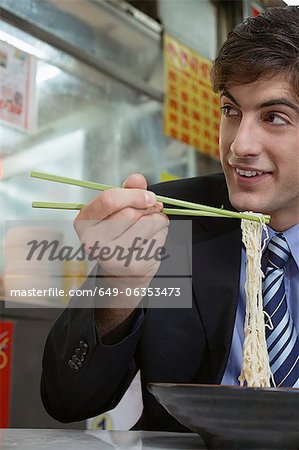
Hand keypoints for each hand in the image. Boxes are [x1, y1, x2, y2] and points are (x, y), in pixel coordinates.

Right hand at [74, 174, 168, 297]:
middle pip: (130, 213)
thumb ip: (127, 191)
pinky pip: (157, 238)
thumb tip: (137, 179)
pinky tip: (153, 237)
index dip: (133, 195)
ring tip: (155, 222)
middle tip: (154, 208)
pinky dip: (162, 233)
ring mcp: (112, 256)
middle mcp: (93, 241)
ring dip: (158, 219)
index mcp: (84, 222)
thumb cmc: (119, 234)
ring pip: (147, 224)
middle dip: (148, 207)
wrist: (124, 270)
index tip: (149, 196)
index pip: (109, 200)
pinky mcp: (132, 265)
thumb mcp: (118, 209)